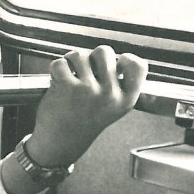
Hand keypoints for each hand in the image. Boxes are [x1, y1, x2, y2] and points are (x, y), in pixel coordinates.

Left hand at [25, 45, 147, 166]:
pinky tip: (58, 82)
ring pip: (79, 55)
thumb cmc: (83, 121)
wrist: (60, 142)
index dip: (125, 58)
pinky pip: (60, 63)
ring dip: (70, 62)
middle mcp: (110, 94)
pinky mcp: (67, 86)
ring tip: (69, 77)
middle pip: (104, 51)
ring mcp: (88, 90)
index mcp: (126, 100)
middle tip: (84, 70)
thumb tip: (115, 57)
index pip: (138, 66)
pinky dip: (56, 69)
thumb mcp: (111, 108)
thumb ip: (117, 85)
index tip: (116, 62)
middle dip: (91, 56)